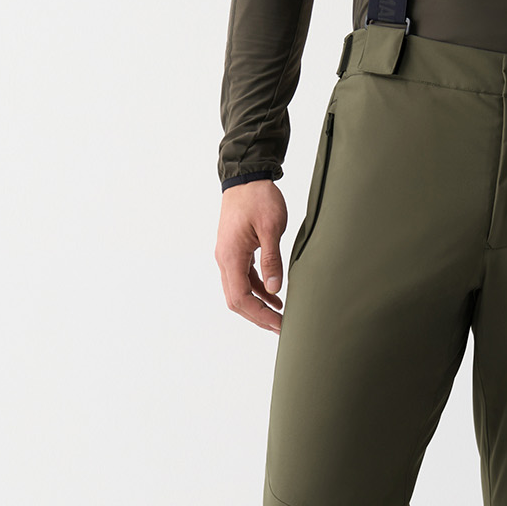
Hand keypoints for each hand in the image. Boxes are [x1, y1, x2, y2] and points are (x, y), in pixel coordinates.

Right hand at [216, 180, 288, 333]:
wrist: (246, 177)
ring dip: (258, 306)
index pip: (241, 298)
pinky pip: (244, 278)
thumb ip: (272, 260)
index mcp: (231, 256)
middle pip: (237, 300)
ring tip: (280, 317)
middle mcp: (225, 260)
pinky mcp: (235, 251)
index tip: (279, 324)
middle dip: (258, 316)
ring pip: (239, 291)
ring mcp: (228, 256)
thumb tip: (275, 289)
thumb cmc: (258, 198)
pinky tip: (274, 296)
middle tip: (281, 327)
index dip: (260, 315)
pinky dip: (258, 290)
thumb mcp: (271, 228)